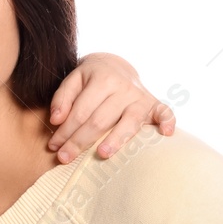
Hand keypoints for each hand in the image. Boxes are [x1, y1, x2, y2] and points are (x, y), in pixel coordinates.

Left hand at [46, 52, 176, 162]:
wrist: (116, 65)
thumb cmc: (91, 79)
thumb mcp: (73, 80)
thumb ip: (62, 98)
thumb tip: (56, 120)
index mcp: (103, 80)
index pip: (80, 112)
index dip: (65, 131)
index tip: (53, 147)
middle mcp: (124, 88)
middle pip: (100, 121)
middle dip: (79, 141)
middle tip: (64, 158)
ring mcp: (141, 97)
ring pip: (129, 122)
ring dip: (116, 140)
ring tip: (102, 154)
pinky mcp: (154, 104)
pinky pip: (165, 112)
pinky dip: (169, 122)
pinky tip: (167, 134)